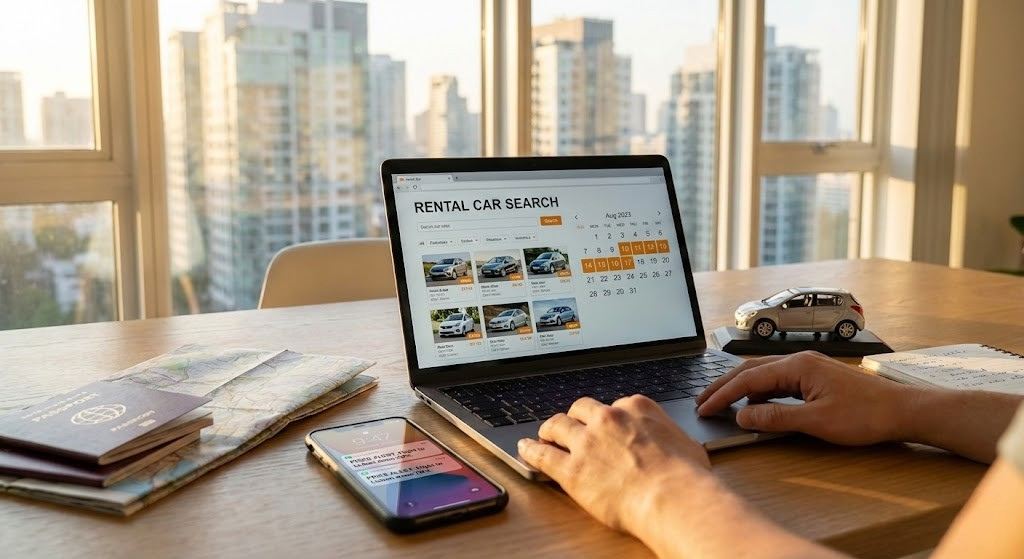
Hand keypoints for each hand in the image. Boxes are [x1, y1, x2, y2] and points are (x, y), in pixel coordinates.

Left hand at [517, 395, 711, 533]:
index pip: (614, 406)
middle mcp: (608, 419)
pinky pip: (542, 454)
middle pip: (581, 409)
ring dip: (549, 429)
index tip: (606, 426)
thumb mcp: (686, 443)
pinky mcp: (571, 469)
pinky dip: (530, 450)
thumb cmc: (686, 477)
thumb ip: (669, 437)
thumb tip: (675, 444)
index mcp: (635, 408)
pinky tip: (525, 448)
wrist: (672, 496)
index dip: (607, 419)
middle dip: (576, 418)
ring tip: (545, 434)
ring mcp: (586, 442)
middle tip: (573, 427)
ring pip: (557, 425)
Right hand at [696, 351, 916, 445]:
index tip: (704, 408)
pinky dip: (760, 391)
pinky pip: (778, 380)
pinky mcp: (816, 377)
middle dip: (723, 386)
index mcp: (797, 366)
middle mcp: (800, 361)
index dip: (722, 395)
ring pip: (763, 374)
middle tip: (702, 401)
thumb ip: (775, 418)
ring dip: (740, 388)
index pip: (748, 379)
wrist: (903, 411)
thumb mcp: (816, 422)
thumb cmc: (866, 415)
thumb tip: (742, 416)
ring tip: (721, 403)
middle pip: (750, 370)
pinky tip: (756, 405)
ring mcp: (809, 367)